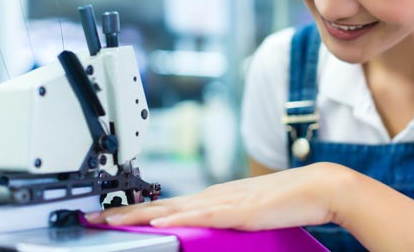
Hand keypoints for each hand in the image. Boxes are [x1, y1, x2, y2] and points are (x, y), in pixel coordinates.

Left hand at [85, 162, 348, 229]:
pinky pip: (205, 216)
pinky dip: (179, 219)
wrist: (319, 186)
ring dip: (141, 215)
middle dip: (126, 212)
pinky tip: (159, 223)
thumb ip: (229, 217)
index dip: (139, 211)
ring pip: (175, 208)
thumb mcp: (251, 211)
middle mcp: (216, 195)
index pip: (170, 205)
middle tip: (94, 218)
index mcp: (216, 197)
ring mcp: (227, 201)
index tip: (113, 217)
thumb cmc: (289, 200)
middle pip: (163, 204)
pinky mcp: (241, 211)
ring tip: (111, 221)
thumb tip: (210, 227)